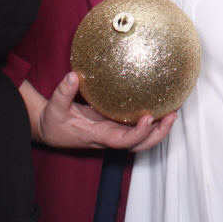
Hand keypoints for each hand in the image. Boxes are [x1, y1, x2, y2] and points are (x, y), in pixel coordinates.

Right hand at [36, 72, 175, 151]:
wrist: (50, 131)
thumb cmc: (53, 122)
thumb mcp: (54, 108)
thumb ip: (63, 93)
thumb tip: (73, 76)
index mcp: (97, 136)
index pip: (122, 141)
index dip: (138, 133)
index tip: (148, 118)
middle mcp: (109, 137)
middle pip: (139, 145)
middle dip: (158, 134)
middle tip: (172, 116)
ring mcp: (113, 133)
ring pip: (140, 139)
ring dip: (158, 129)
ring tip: (173, 111)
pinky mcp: (114, 126)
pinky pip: (135, 127)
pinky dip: (150, 121)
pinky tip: (159, 105)